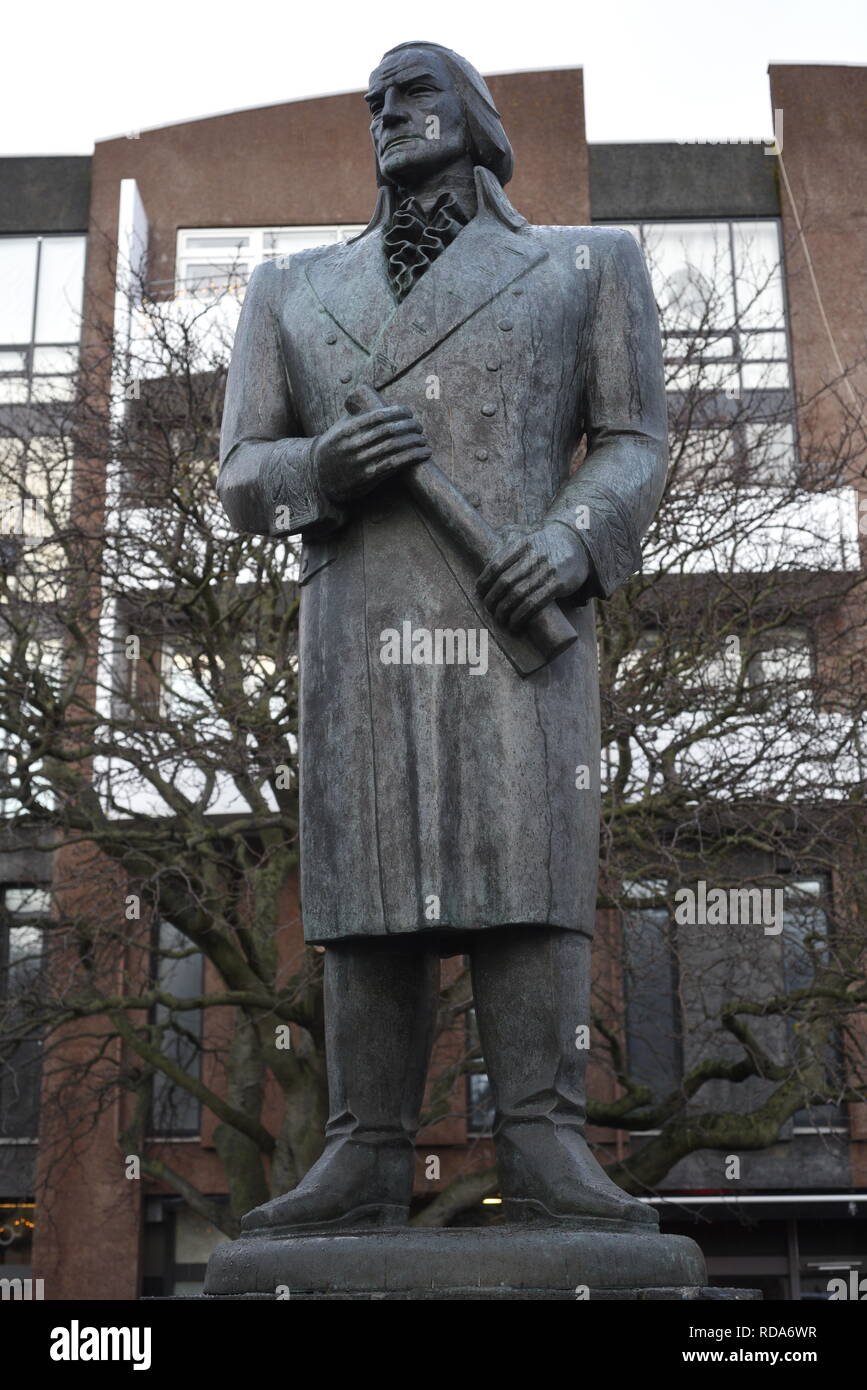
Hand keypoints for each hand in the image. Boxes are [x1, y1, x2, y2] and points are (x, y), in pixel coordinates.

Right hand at [312, 405, 430, 504]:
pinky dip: (413, 457)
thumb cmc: (334, 448)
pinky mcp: (369, 477)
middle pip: (389, 430)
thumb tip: (372, 395)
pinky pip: (395, 464)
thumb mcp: (340, 428)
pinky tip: (424, 454)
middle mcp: (354, 444)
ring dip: (414, 442)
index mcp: (348, 429)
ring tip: (423, 439)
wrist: (319, 476)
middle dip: (409, 426)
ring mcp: (361, 461)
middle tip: (418, 426)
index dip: (398, 412)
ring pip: (394, 447)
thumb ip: (357, 415)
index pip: (378, 415)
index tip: (409, 412)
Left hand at [476, 522, 589, 631]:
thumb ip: (510, 554)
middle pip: (505, 582)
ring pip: (518, 595)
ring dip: (505, 611)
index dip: (484, 582)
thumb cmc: (548, 547)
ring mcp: (547, 570)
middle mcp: (534, 556)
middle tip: (489, 610)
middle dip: (493, 600)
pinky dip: (520, 616)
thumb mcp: (529, 541)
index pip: (496, 565)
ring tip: (500, 619)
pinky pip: (534, 603)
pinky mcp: (558, 584)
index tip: (479, 592)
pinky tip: (515, 623)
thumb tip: (487, 578)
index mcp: (522, 544)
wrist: (579, 544)